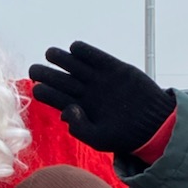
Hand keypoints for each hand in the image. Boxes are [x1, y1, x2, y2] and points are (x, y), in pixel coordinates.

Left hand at [29, 41, 174, 154]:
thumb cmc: (124, 136)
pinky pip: (96, 57)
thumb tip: (66, 111)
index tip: (37, 88)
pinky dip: (85, 52)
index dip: (44, 92)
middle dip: (46, 73)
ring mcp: (99, 79)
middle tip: (34, 70)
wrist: (154, 124)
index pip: (54, 97)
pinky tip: (75, 48)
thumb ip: (80, 128)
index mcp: (77, 108)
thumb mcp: (99, 139)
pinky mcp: (115, 68)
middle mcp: (85, 92)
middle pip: (60, 79)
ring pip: (74, 65)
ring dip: (61, 58)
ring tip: (50, 54)